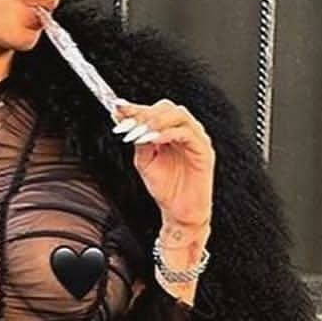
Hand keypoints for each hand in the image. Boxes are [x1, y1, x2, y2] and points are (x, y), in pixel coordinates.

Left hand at [112, 98, 214, 232]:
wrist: (180, 212)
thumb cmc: (166, 188)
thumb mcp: (145, 162)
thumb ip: (139, 142)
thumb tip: (128, 123)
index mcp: (169, 131)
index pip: (152, 112)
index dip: (134, 108)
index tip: (117, 108)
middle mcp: (183, 131)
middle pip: (166, 108)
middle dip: (144, 113)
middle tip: (128, 121)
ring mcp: (195, 138)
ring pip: (178, 115)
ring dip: (156, 120)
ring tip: (141, 130)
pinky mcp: (204, 150)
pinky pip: (188, 134)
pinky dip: (170, 133)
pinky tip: (155, 139)